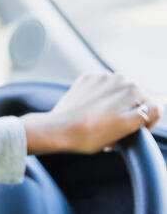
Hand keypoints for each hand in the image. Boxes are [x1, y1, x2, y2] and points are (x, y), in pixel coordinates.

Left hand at [20, 73, 160, 155]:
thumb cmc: (91, 134)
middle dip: (125, 116)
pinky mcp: (85, 80)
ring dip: (112, 108)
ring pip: (115, 95)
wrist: (57, 130)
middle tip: (112, 133)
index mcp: (133, 89)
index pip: (149, 108)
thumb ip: (148, 113)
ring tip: (99, 124)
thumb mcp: (127, 127)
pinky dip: (98, 101)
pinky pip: (99, 90)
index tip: (129, 136)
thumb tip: (155, 106)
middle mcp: (119, 77)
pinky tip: (89, 114)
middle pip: (131, 101)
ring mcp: (101, 77)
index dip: (142, 126)